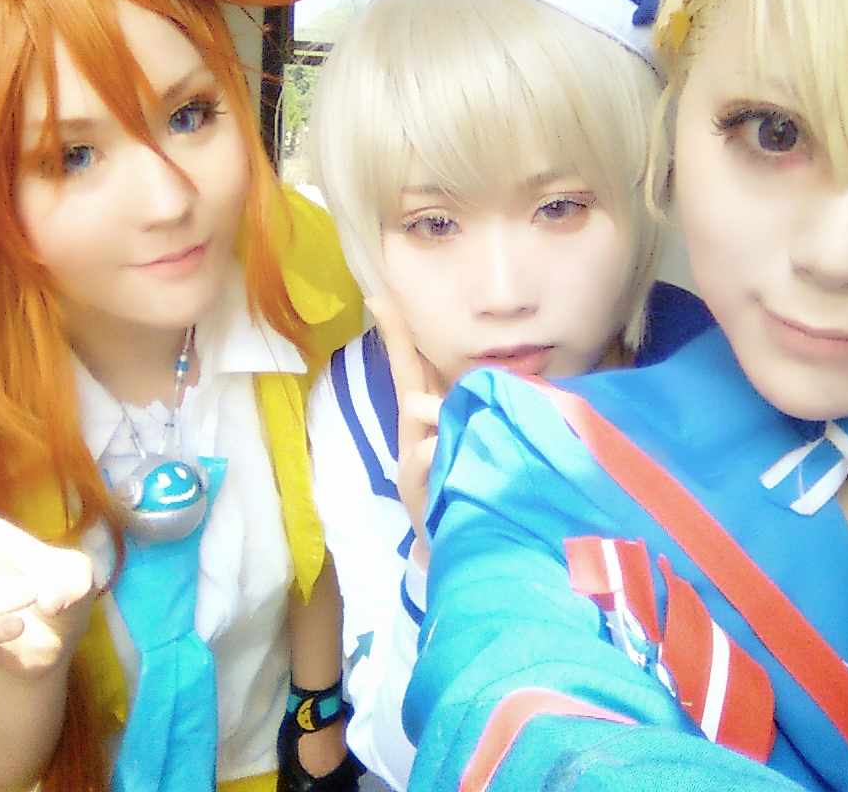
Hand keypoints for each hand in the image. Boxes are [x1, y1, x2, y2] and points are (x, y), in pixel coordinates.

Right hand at [366, 296, 442, 569]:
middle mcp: (418, 433)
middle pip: (407, 378)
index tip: (382, 300)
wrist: (457, 546)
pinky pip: (422, 457)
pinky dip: (431, 451)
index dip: (400, 336)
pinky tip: (439, 449)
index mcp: (431, 421)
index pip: (416, 370)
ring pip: (417, 411)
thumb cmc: (461, 491)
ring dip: (433, 406)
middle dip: (397, 342)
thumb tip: (463, 391)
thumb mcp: (465, 450)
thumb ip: (464, 419)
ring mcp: (415, 459)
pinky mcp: (417, 489)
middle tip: (382, 302)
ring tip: (441, 419)